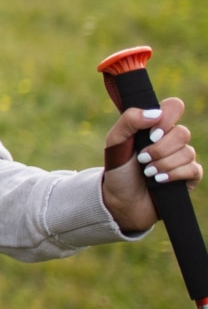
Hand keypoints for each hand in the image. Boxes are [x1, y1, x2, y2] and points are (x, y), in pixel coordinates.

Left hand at [101, 97, 199, 232]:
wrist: (121, 201)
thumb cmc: (118, 170)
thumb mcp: (115, 142)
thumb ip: (129, 121)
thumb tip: (155, 113)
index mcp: (155, 126)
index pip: (174, 107)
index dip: (167, 117)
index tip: (151, 133)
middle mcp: (171, 140)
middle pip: (182, 132)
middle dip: (160, 148)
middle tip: (142, 158)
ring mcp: (182, 158)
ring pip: (188, 152)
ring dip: (163, 164)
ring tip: (147, 173)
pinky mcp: (189, 177)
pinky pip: (193, 169)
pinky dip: (174, 174)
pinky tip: (159, 181)